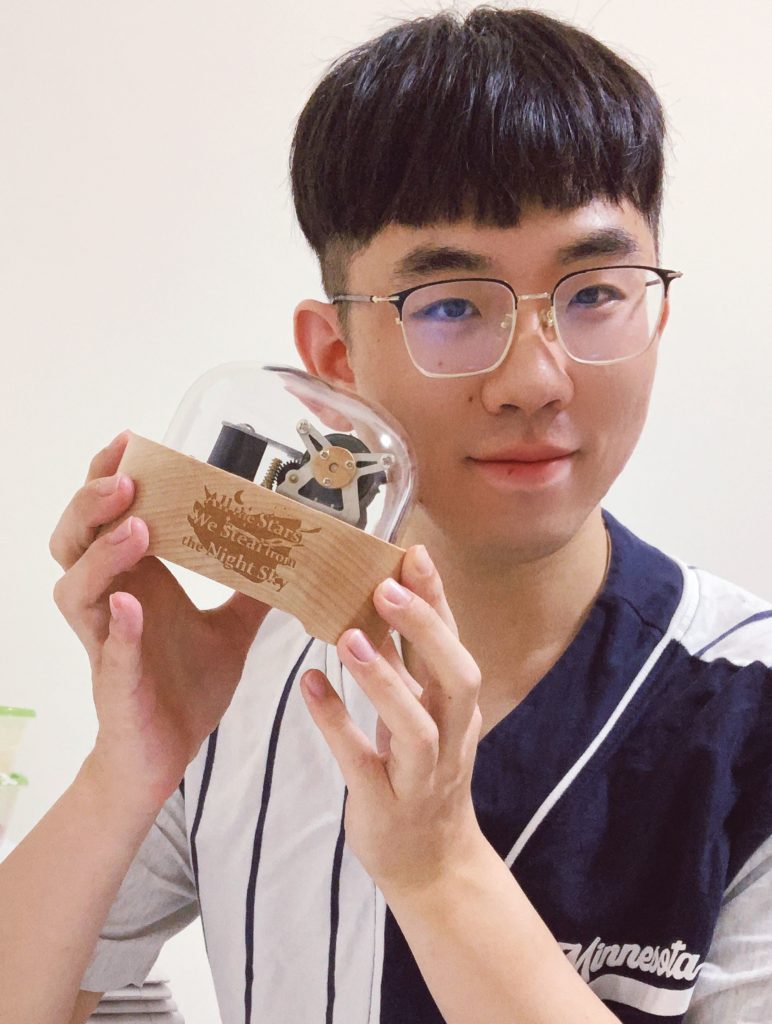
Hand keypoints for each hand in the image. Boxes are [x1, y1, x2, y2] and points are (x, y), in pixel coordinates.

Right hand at [50, 432, 270, 812]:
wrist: (168, 754)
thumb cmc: (186, 688)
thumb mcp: (232, 629)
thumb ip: (253, 591)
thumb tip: (296, 554)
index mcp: (136, 580)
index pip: (107, 516)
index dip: (110, 475)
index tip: (131, 440)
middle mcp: (111, 600)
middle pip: (75, 537)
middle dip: (94, 502)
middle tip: (128, 477)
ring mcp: (106, 639)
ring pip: (75, 585)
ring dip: (104, 552)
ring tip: (138, 527)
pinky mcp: (114, 679)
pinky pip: (107, 646)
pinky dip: (117, 624)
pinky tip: (129, 605)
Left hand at [299, 545, 485, 896]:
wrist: (432, 865)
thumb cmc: (422, 777)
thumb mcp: (424, 718)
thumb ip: (406, 667)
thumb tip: (377, 605)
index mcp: (457, 709)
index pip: (455, 644)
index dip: (438, 600)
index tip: (413, 554)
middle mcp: (450, 739)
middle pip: (457, 679)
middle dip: (426, 631)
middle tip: (385, 589)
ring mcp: (421, 778)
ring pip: (417, 729)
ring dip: (385, 681)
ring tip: (348, 638)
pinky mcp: (385, 807)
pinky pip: (362, 763)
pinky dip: (337, 723)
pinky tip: (310, 686)